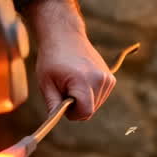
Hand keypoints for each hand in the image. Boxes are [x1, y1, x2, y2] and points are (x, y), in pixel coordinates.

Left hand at [25, 0, 115, 120]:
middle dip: (76, 106)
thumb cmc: (52, 59)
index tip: (62, 104)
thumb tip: (55, 121)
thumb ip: (53, 104)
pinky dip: (89, 94)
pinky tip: (80, 79)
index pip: (85, 112)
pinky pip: (99, 97)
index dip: (72, 114)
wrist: (65, 36)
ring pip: (95, 104)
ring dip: (83, 100)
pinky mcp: (110, 78)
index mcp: (84, 80)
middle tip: (64, 88)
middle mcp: (100, 79)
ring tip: (72, 81)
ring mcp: (108, 78)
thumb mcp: (46, 83)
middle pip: (90, 110)